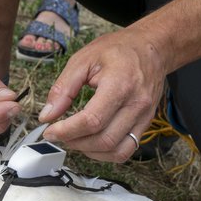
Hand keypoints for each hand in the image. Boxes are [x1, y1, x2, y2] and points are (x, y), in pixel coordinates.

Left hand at [39, 28, 166, 161]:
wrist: (152, 47)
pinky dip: (105, 153)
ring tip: (73, 138)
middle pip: (104, 140)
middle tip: (58, 134)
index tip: (49, 131)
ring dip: (89, 151)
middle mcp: (136, 104)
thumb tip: (47, 115)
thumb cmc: (119, 50)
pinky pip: (126, 150)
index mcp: (120, 84)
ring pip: (116, 150)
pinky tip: (90, 143)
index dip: (66, 131)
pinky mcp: (145, 123)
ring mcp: (144, 116)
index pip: (92, 120)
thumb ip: (63, 89)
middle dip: (74, 142)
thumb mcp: (83, 60)